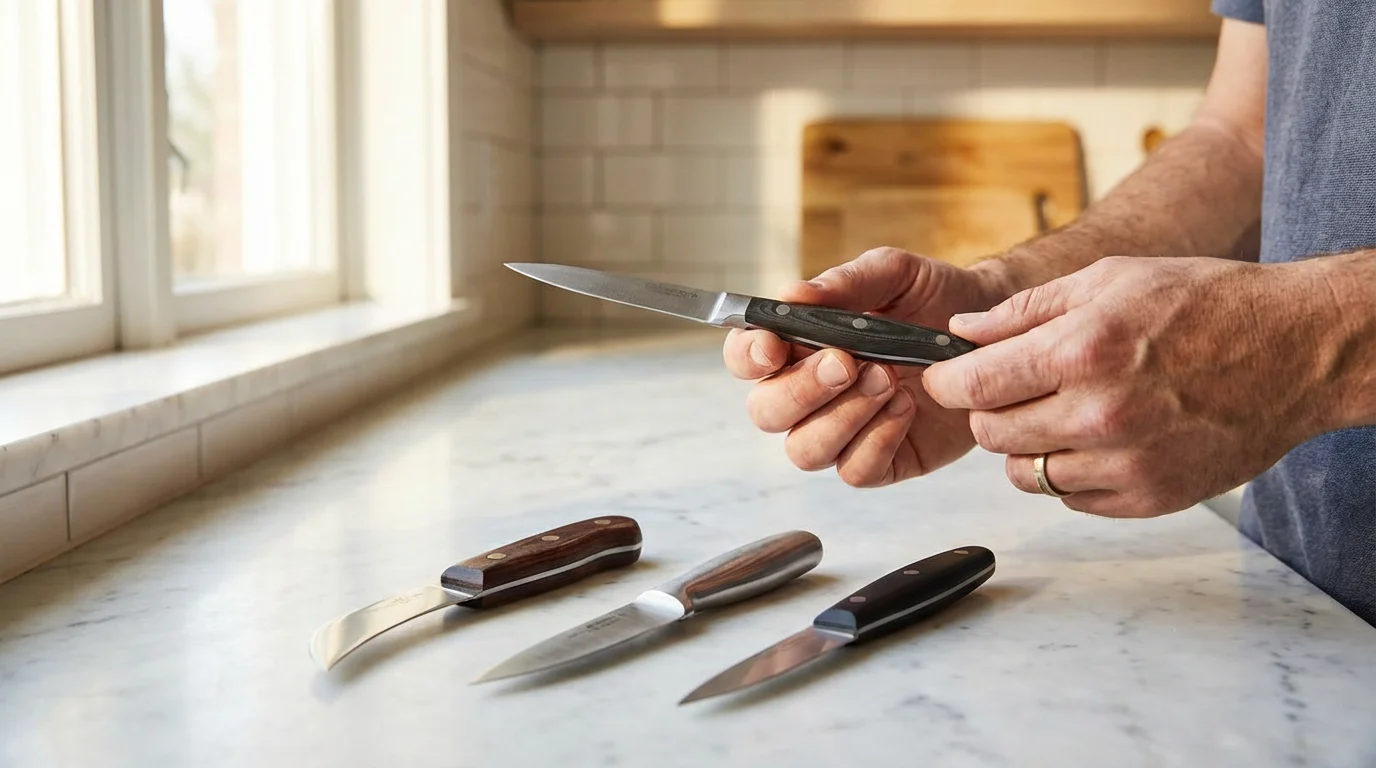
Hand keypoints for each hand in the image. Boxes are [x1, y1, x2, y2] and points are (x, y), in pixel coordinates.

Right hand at [723, 247, 1012, 486]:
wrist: (993, 329)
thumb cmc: (933, 299)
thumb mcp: (892, 274)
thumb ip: (843, 283)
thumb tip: (792, 295)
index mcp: (798, 345)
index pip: (746, 358)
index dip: (748, 356)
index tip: (774, 346)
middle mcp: (810, 394)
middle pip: (767, 412)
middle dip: (802, 390)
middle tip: (848, 362)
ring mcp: (843, 432)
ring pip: (805, 450)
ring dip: (842, 416)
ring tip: (888, 379)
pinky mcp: (883, 460)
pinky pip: (856, 471)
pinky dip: (877, 440)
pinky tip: (905, 407)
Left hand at [922, 255, 1332, 516]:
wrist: (1295, 351)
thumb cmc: (1207, 306)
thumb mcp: (1111, 279)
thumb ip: (1027, 310)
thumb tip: (964, 332)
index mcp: (1083, 351)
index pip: (973, 386)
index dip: (947, 381)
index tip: (945, 377)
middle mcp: (1099, 414)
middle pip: (990, 434)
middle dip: (987, 410)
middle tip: (1011, 389)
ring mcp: (1124, 464)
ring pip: (1024, 475)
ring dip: (1025, 447)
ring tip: (1059, 412)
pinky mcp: (1147, 499)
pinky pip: (1070, 498)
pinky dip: (1069, 472)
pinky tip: (1097, 438)